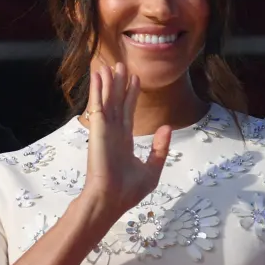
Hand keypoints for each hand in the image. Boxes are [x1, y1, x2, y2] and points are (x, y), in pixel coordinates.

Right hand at [80, 63, 171, 226]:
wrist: (111, 200)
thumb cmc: (128, 191)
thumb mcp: (152, 169)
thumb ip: (159, 148)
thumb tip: (167, 127)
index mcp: (124, 142)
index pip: (128, 112)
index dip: (131, 95)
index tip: (134, 79)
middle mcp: (113, 133)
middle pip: (117, 102)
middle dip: (119, 83)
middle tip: (121, 65)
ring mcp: (104, 130)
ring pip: (107, 99)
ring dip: (107, 81)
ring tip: (108, 64)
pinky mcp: (98, 129)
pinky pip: (98, 104)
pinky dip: (98, 88)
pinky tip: (98, 74)